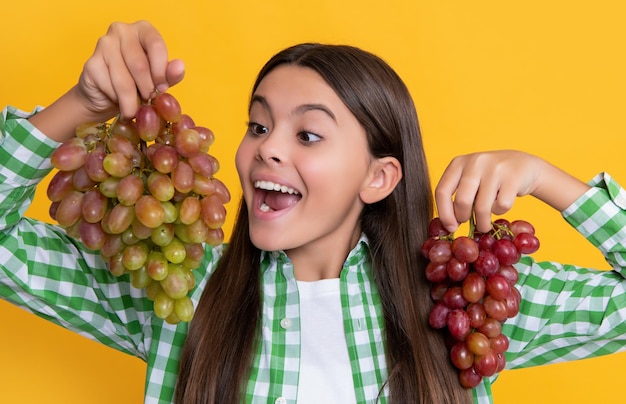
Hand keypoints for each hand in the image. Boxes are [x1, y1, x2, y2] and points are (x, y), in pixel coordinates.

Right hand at [78, 20, 184, 119]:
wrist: (106, 96)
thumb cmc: (137, 83)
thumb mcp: (159, 79)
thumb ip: (171, 74)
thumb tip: (179, 66)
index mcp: (143, 30)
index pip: (156, 45)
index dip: (161, 71)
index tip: (162, 88)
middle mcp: (121, 31)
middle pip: (139, 65)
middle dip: (147, 90)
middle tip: (148, 100)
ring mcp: (103, 45)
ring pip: (124, 81)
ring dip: (132, 102)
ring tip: (135, 108)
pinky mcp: (91, 63)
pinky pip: (110, 87)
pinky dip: (117, 101)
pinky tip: (117, 100)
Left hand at [434, 150, 587, 233]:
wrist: (523, 164)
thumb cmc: (490, 178)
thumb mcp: (470, 179)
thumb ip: (457, 195)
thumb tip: (448, 225)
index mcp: (458, 163)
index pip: (442, 191)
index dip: (444, 213)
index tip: (450, 227)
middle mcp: (474, 162)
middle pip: (461, 201)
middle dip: (463, 218)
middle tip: (469, 223)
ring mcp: (494, 168)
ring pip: (482, 207)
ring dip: (482, 223)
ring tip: (484, 225)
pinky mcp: (513, 177)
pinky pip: (501, 206)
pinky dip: (500, 211)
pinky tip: (501, 204)